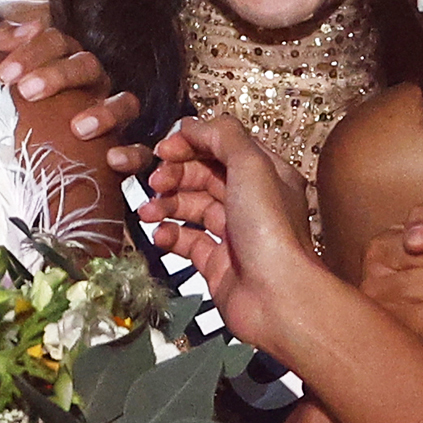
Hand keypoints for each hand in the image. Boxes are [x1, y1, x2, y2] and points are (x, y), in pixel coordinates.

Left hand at [0, 2, 150, 173]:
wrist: (43, 174)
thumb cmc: (21, 120)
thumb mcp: (5, 83)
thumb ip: (1, 49)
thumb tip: (11, 33)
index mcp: (66, 64)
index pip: (56, 42)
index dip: (32, 53)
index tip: (5, 75)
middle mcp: (94, 85)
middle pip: (87, 65)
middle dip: (57, 75)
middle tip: (27, 92)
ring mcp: (115, 116)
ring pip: (125, 102)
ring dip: (104, 113)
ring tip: (78, 128)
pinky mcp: (127, 152)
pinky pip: (140, 151)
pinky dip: (132, 154)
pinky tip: (112, 159)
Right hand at [139, 116, 326, 348]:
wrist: (276, 296)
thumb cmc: (268, 227)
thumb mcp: (251, 165)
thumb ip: (222, 136)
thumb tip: (191, 125)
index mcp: (265, 173)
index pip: (222, 146)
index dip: (191, 143)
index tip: (164, 149)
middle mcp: (250, 200)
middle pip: (203, 175)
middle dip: (175, 174)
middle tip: (154, 182)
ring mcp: (233, 232)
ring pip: (191, 207)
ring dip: (166, 204)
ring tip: (146, 211)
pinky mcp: (217, 262)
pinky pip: (186, 240)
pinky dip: (169, 235)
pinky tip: (158, 235)